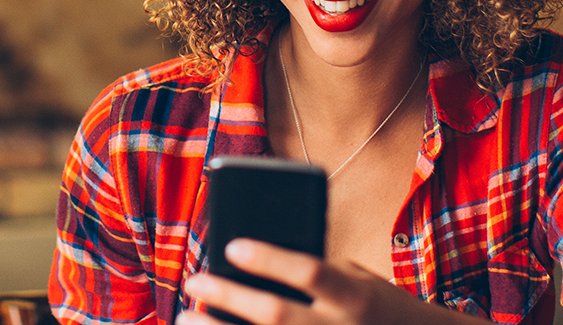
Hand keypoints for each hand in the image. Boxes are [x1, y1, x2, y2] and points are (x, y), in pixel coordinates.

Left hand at [177, 238, 435, 324]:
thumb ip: (316, 275)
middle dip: (229, 296)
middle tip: (194, 281)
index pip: (310, 271)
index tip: (231, 246)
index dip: (269, 258)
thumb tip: (249, 268)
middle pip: (277, 314)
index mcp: (356, 296)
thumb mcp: (358, 282)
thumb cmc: (376, 310)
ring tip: (186, 316)